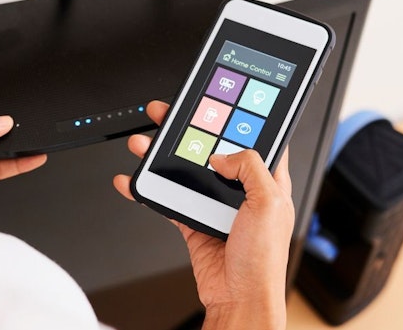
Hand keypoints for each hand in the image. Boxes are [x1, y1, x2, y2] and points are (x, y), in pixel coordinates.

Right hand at [114, 101, 293, 329]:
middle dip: (186, 128)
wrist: (238, 299)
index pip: (254, 139)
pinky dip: (147, 189)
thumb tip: (222, 154)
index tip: (218, 102)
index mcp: (267, 181)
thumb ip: (250, 167)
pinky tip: (133, 181)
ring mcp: (215, 204)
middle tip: (167, 112)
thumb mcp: (269, 204)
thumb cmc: (263, 261)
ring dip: (160, 155)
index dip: (238, 119)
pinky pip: (167, 197)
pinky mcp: (193, 221)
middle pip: (210, 148)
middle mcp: (241, 190)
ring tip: (143, 142)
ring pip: (184, 169)